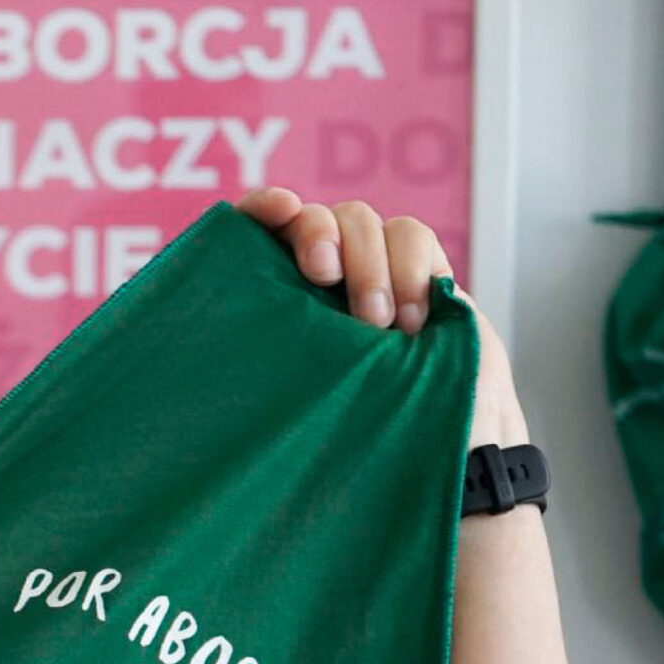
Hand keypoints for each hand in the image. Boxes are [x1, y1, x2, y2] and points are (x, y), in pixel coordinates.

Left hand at [236, 187, 526, 448]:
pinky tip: (413, 321)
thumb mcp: (299, 401)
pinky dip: (410, 268)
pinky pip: (412, 236)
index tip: (276, 211)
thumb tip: (218, 348)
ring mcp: (370, 272)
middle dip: (318, 234)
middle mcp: (319, 281)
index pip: (259, 232)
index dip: (263, 209)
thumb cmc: (357, 442)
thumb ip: (275, 360)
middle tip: (323, 276)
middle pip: (311, 217)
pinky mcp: (421, 274)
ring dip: (369, 264)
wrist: (445, 454)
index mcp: (277, 304)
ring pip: (362, 220)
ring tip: (379, 325)